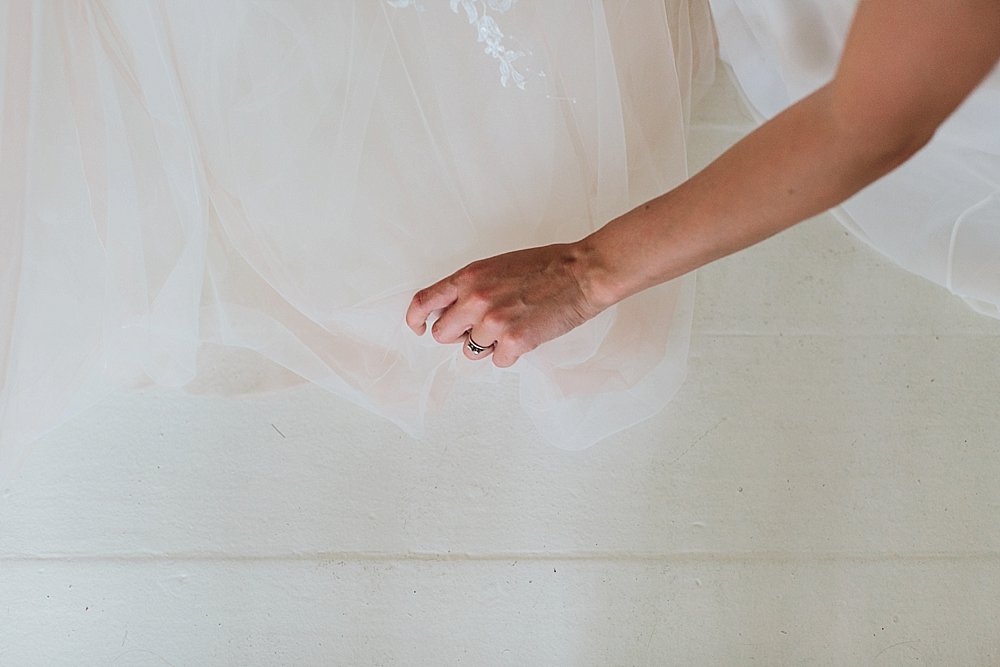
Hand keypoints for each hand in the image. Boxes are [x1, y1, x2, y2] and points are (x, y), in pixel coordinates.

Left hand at [405, 242, 604, 366]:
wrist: (582, 272)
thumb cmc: (546, 266)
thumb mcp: (497, 267)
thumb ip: (470, 287)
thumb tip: (452, 311)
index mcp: (469, 278)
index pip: (423, 302)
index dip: (415, 321)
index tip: (419, 329)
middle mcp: (475, 299)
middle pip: (442, 335)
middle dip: (460, 335)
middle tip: (483, 328)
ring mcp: (493, 322)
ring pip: (471, 352)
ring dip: (488, 346)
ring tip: (512, 327)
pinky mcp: (514, 342)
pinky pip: (499, 361)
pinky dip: (512, 354)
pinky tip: (528, 334)